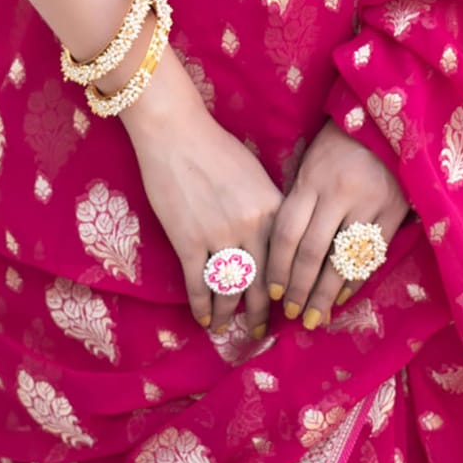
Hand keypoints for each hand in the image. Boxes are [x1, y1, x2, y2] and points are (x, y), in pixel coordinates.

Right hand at [123, 57, 282, 336]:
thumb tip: (273, 241)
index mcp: (273, 208)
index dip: (287, 287)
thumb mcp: (256, 175)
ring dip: (228, 313)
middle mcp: (251, 227)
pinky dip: (202, 306)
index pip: (287, 259)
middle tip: (259, 329)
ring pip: (230, 288)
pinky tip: (203, 319)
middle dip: (261, 311)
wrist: (175, 133)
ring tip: (226, 328)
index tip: (287, 303)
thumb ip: (268, 208)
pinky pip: (199, 284)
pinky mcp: (188, 241)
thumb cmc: (217, 147)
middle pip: (262, 282)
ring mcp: (219, 236)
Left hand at [266, 118, 408, 330]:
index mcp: (312, 180)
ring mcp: (369, 204)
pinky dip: (355, 280)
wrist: (383, 123)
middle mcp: (339, 193)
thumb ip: (298, 203)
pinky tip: (341, 297)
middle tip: (291, 315)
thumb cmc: (337, 146)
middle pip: (312, 253)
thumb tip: (277, 253)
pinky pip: (371, 255)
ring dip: (325, 295)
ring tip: (314, 318)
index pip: (287, 233)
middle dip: (299, 289)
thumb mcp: (309, 165)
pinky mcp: (394, 211)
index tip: (272, 293)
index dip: (278, 268)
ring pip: (342, 261)